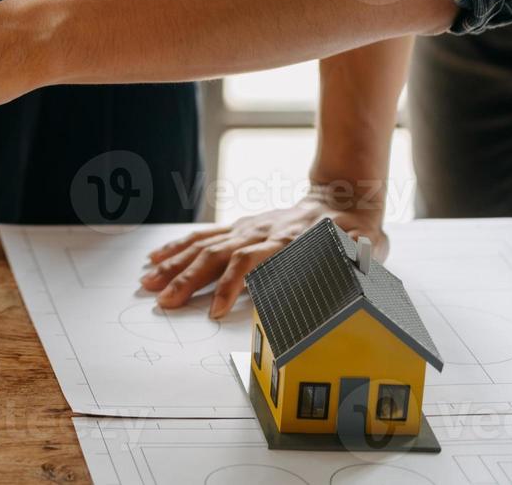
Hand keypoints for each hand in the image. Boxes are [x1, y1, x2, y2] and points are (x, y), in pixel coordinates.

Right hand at [139, 192, 388, 317]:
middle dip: (187, 280)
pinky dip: (178, 247)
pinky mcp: (239, 227)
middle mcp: (260, 233)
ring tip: (149, 283)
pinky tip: (157, 258)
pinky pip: (203, 236)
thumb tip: (353, 262)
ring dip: (175, 266)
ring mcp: (246, 228)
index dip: (230, 287)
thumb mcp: (363, 248)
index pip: (250, 262)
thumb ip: (355, 257)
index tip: (215, 312)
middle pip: (216, 255)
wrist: (342, 199)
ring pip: (203, 246)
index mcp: (288, 242)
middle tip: (164, 302)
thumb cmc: (354, 233)